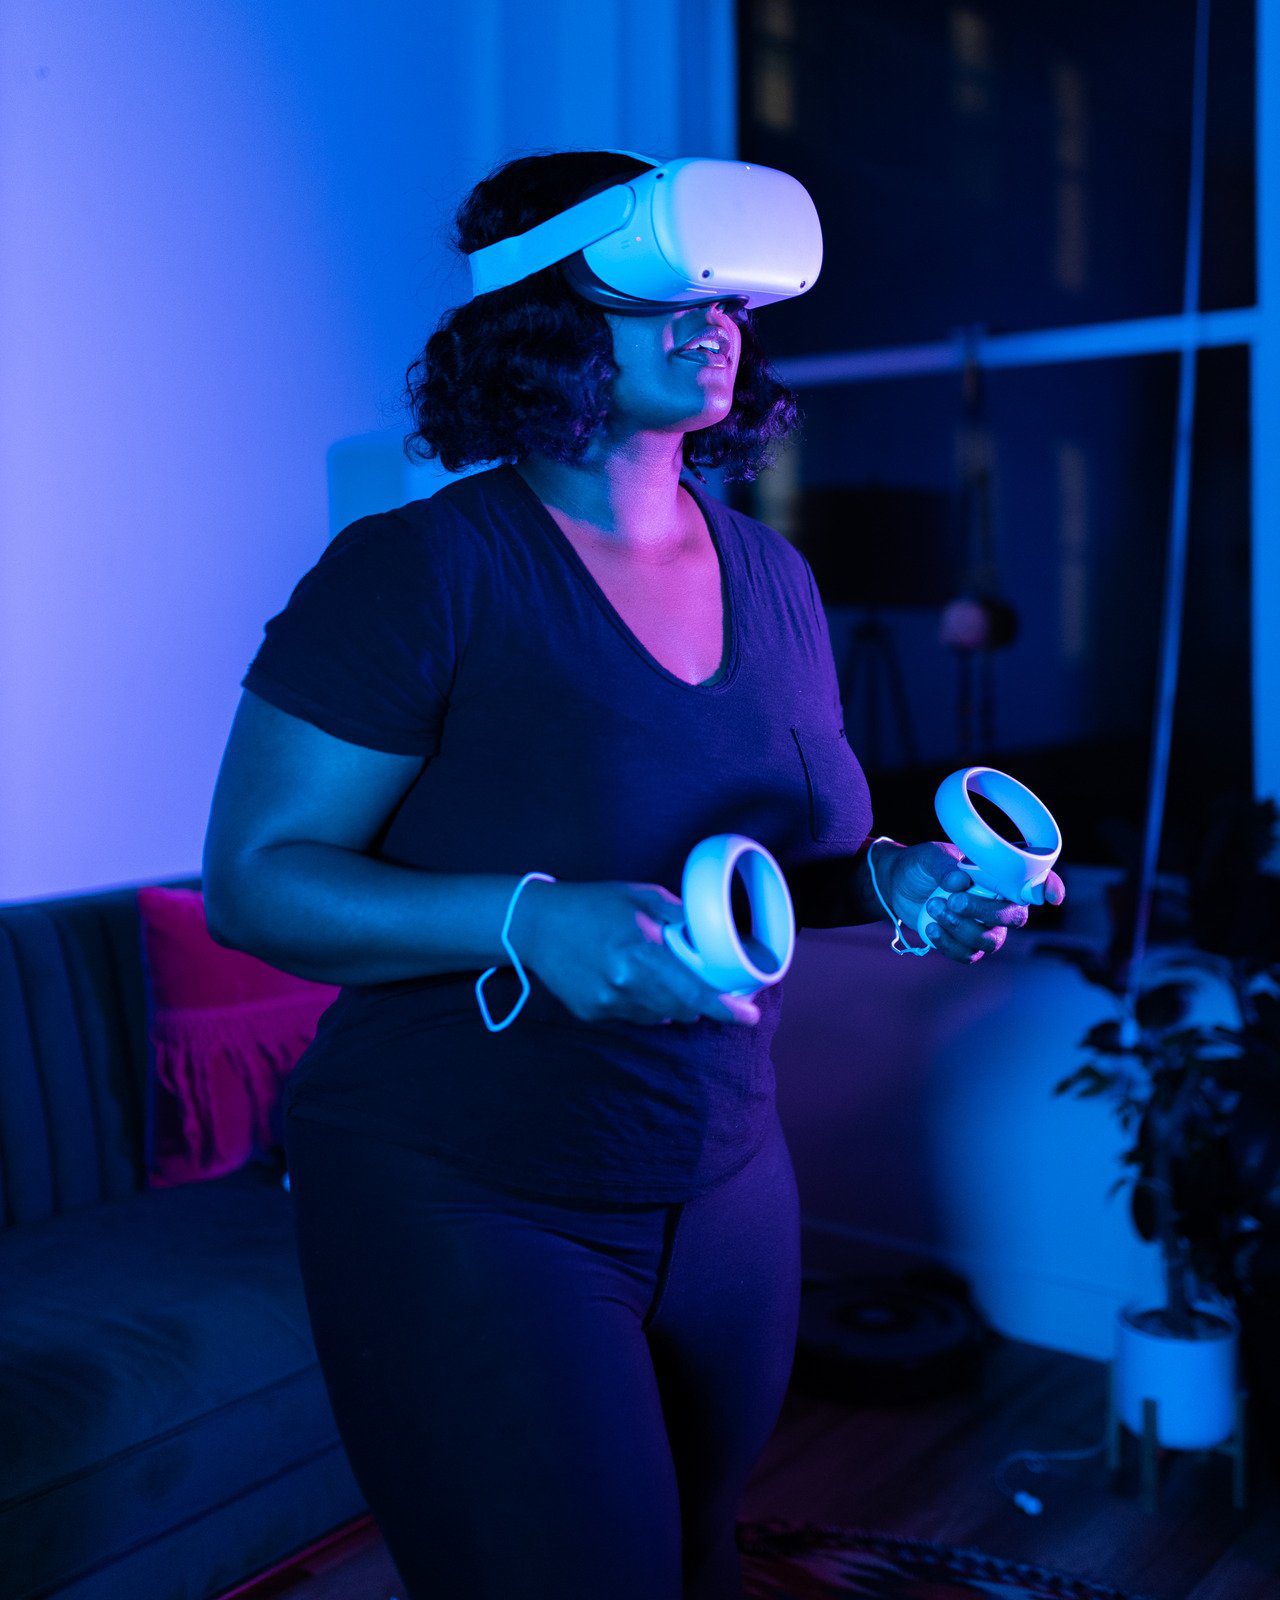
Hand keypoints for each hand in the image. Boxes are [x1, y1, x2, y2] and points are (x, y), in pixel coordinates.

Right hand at [511, 879, 760, 1025]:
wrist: (535, 925)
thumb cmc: (591, 905)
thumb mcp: (641, 898)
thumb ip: (679, 917)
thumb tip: (711, 932)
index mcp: (640, 953)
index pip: (693, 991)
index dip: (725, 1009)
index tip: (747, 1016)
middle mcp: (625, 984)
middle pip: (681, 1009)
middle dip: (696, 1000)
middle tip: (697, 981)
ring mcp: (607, 1003)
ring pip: (658, 1015)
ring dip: (668, 1001)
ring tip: (652, 972)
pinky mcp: (592, 1013)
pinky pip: (632, 1016)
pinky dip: (640, 1002)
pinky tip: (625, 978)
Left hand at [880, 841, 1065, 964]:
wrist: (897, 885)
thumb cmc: (922, 865)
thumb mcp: (930, 857)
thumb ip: (945, 865)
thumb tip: (959, 882)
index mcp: (1000, 875)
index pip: (1035, 882)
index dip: (1048, 889)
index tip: (1050, 897)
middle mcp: (1000, 902)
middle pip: (1016, 918)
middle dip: (984, 912)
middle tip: (953, 900)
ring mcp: (985, 926)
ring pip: (991, 940)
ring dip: (961, 928)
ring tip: (933, 908)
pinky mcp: (965, 944)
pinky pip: (968, 954)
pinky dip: (948, 943)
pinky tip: (930, 927)